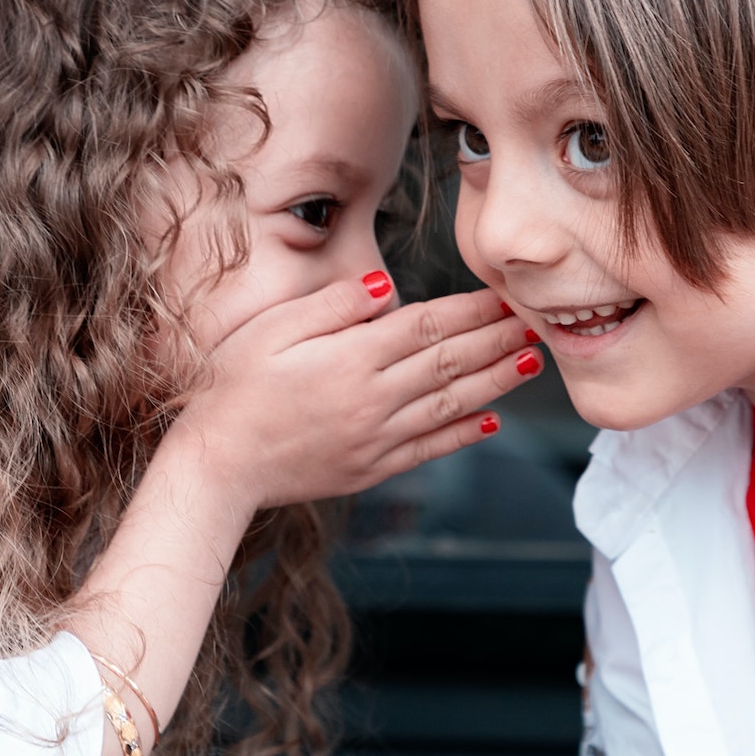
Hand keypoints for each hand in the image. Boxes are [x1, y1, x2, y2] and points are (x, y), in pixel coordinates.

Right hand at [175, 274, 542, 511]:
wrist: (217, 465)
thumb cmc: (232, 388)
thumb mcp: (272, 329)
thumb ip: (334, 306)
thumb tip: (388, 286)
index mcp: (351, 359)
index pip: (427, 326)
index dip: (471, 310)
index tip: (504, 296)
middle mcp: (373, 400)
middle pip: (449, 362)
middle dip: (497, 340)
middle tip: (537, 323)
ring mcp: (375, 439)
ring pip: (449, 405)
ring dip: (495, 383)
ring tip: (530, 364)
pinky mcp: (370, 469)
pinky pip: (429, 449)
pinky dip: (462, 435)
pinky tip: (490, 422)